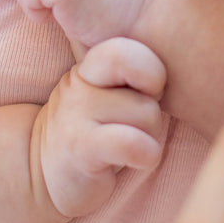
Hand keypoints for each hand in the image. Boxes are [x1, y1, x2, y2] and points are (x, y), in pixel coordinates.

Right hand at [32, 37, 166, 218]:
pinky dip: (146, 154)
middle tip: (135, 127)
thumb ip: (133, 75)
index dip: (152, 74)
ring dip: (150, 138)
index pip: (130, 49)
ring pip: (148, 116)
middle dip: (153, 113)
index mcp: (92, 65)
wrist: (40, 173)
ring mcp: (76, 113)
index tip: (145, 96)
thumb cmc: (94, 132)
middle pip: (150, 87)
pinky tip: (137, 161)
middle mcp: (81, 83)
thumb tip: (183, 56)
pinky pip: (132, 142)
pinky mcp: (80, 148)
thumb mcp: (108, 94)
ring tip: (127, 146)